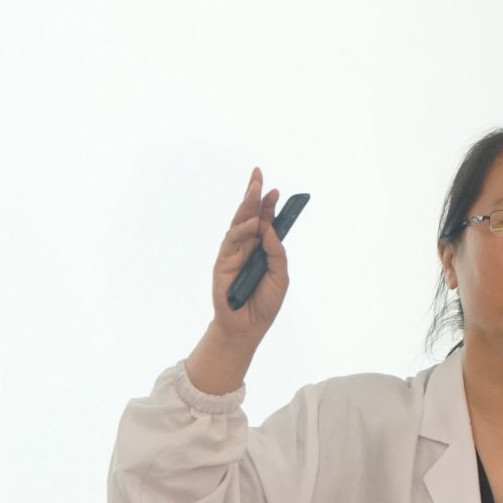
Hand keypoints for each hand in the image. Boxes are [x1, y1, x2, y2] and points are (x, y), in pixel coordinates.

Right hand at [184, 169, 289, 393]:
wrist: (248, 327)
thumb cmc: (265, 303)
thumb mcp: (280, 276)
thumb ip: (276, 252)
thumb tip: (269, 229)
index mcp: (261, 248)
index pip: (264, 221)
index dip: (268, 205)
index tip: (276, 190)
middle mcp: (246, 247)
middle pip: (249, 215)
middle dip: (252, 195)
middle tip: (257, 175)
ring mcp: (233, 254)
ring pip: (238, 224)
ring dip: (246, 206)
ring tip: (255, 190)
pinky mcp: (222, 263)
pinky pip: (231, 242)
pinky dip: (242, 231)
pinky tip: (252, 222)